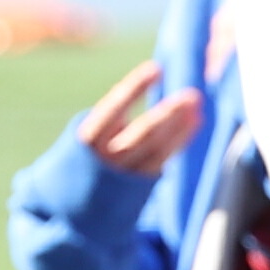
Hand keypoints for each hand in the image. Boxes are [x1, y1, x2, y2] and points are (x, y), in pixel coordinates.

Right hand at [71, 58, 200, 178]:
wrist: (73, 201)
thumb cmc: (88, 153)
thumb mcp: (91, 131)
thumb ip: (116, 115)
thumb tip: (152, 87)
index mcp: (88, 138)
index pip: (112, 108)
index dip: (135, 88)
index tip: (156, 68)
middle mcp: (106, 158)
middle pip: (142, 135)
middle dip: (168, 114)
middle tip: (191, 95)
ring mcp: (124, 175)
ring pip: (157, 149)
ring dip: (180, 127)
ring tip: (196, 106)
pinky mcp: (138, 187)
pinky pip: (163, 160)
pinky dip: (180, 140)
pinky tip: (194, 121)